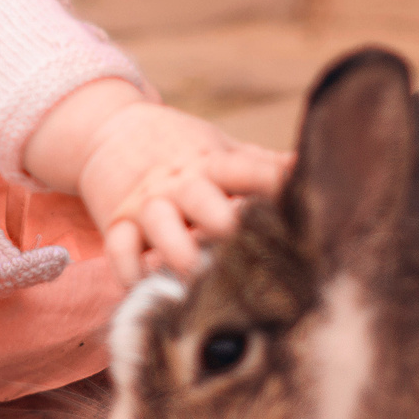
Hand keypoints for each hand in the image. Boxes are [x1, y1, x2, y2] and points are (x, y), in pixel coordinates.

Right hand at [72, 104, 290, 283]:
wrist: (108, 128)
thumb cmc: (179, 147)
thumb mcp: (219, 148)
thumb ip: (262, 164)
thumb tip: (310, 166)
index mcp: (211, 163)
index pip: (245, 168)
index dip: (270, 180)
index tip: (294, 195)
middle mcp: (180, 183)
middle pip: (199, 197)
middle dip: (220, 221)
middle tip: (242, 246)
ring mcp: (147, 203)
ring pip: (159, 224)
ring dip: (177, 250)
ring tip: (194, 277)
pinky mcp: (117, 222)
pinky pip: (118, 248)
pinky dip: (128, 270)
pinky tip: (144, 290)